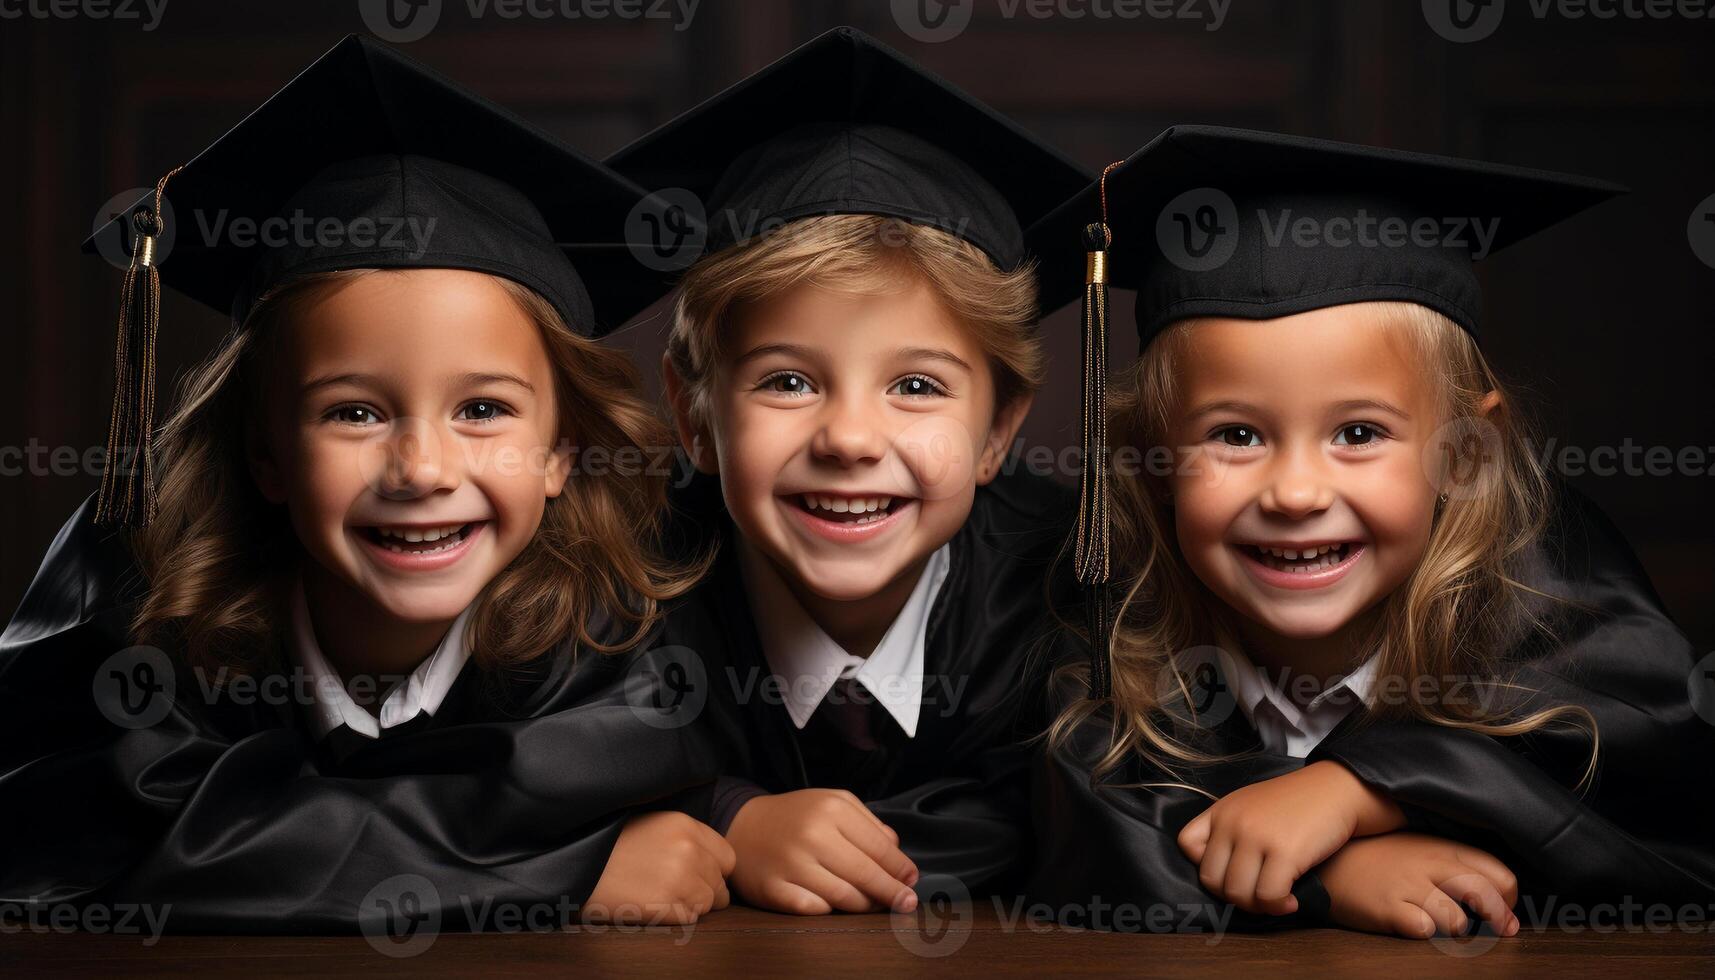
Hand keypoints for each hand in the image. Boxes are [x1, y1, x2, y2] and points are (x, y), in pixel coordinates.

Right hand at [583, 811, 735, 924]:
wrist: (578, 861)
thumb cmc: (612, 842)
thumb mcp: (655, 824)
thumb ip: (687, 838)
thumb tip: (712, 860)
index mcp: (687, 826)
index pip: (728, 857)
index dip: (715, 870)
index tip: (701, 875)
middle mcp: (689, 851)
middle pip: (720, 884)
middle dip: (704, 890)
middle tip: (677, 889)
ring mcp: (679, 879)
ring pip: (707, 903)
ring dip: (690, 905)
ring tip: (662, 895)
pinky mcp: (665, 905)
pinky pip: (690, 918)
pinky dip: (676, 917)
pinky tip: (654, 904)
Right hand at [726, 789, 919, 914]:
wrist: (741, 825)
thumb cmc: (795, 816)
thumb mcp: (833, 802)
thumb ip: (869, 823)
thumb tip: (897, 853)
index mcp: (831, 809)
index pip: (880, 847)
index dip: (900, 868)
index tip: (912, 881)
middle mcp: (813, 835)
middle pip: (866, 874)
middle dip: (891, 892)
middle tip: (906, 903)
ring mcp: (792, 864)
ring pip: (844, 897)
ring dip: (865, 905)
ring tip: (874, 905)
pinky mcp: (775, 889)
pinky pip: (815, 909)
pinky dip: (830, 910)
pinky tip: (836, 905)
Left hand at [1178, 760, 1404, 914]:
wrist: (1339, 790)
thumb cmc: (1299, 804)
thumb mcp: (1253, 805)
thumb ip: (1232, 830)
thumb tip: (1223, 875)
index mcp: (1223, 810)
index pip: (1187, 845)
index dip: (1207, 866)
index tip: (1235, 871)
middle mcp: (1233, 822)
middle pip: (1212, 880)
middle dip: (1235, 896)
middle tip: (1260, 895)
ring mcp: (1256, 837)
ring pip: (1238, 894)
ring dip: (1258, 906)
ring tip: (1278, 900)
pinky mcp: (1283, 852)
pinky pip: (1268, 897)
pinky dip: (1278, 906)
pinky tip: (1292, 900)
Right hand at [1320, 832, 1519, 938]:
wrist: (1330, 864)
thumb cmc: (1380, 859)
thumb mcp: (1421, 849)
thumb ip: (1458, 868)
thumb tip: (1501, 901)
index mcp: (1443, 849)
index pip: (1498, 873)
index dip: (1509, 898)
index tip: (1504, 910)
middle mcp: (1429, 865)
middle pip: (1486, 895)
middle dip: (1499, 919)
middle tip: (1498, 929)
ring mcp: (1408, 887)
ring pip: (1457, 920)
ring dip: (1456, 929)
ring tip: (1443, 924)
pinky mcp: (1388, 908)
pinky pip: (1423, 930)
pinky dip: (1424, 932)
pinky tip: (1414, 924)